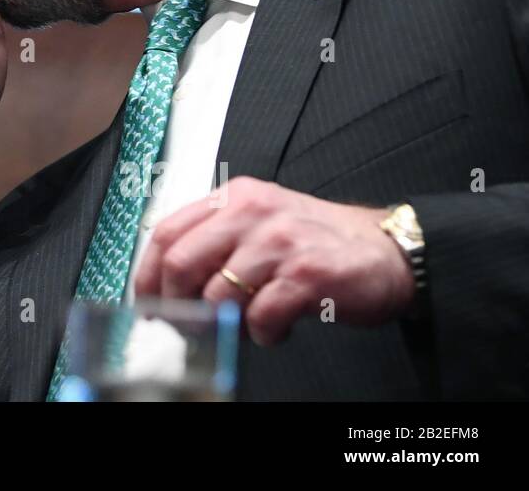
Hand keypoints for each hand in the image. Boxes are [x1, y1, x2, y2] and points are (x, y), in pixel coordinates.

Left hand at [132, 177, 415, 345]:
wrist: (386, 251)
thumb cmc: (316, 241)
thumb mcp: (259, 224)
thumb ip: (217, 242)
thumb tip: (168, 282)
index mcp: (233, 198)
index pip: (167, 232)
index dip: (147, 273)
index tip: (146, 302)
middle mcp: (252, 212)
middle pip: (181, 262)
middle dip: (176, 304)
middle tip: (188, 327)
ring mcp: (278, 241)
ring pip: (217, 294)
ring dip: (226, 323)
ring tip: (248, 325)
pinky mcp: (306, 273)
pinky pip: (260, 316)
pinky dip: (262, 333)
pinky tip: (276, 329)